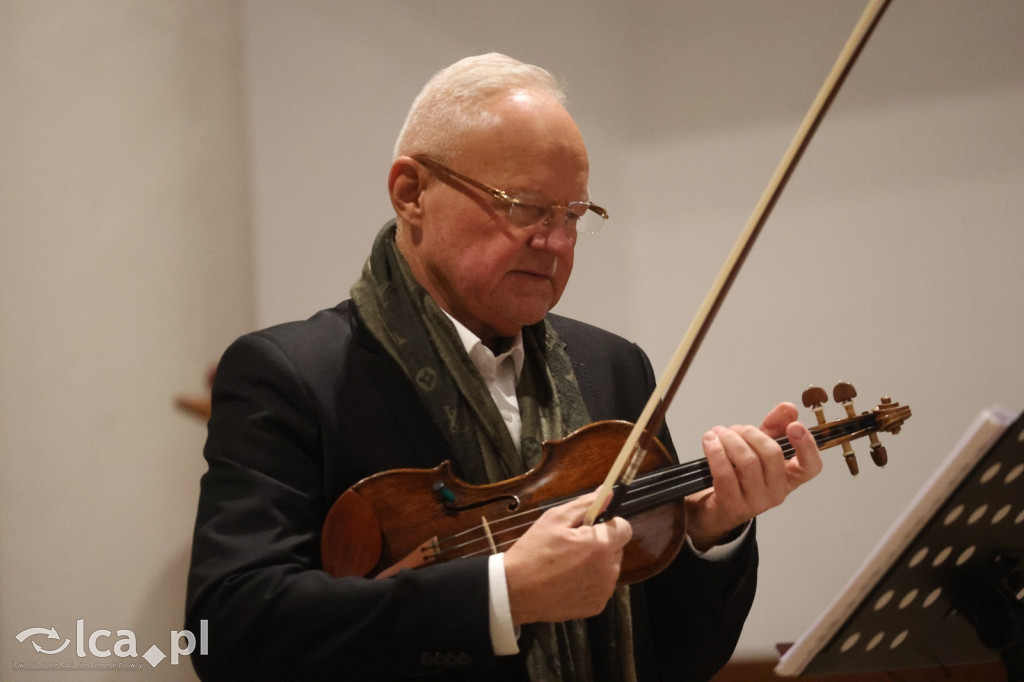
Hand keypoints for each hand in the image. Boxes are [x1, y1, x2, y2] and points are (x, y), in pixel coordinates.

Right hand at [504, 492, 631, 625]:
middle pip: (616, 548)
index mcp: (601, 544)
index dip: (608, 524)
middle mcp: (608, 569)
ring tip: (568, 564)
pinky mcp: (596, 606)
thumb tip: (607, 493)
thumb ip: (585, 505)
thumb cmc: (533, 552)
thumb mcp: (555, 519)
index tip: (589, 527)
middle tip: (573, 545)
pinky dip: (589, 582)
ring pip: (609, 568)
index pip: (624, 528)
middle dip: (600, 543)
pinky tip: (568, 581)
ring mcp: (603, 590)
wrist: (515, 591)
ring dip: (596, 563)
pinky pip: (601, 586)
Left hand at [685, 402, 821, 551]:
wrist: (714, 508)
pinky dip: (715, 452)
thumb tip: (789, 408)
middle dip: (750, 433)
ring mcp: (756, 502)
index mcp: (789, 478)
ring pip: (747, 462)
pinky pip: (725, 473)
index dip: (807, 445)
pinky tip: (709, 442)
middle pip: (772, 454)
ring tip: (718, 433)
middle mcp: (777, 492)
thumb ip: (775, 427)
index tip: (794, 426)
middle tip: (734, 429)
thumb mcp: (758, 448)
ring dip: (730, 440)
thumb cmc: (739, 476)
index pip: (811, 466)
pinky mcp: (733, 505)